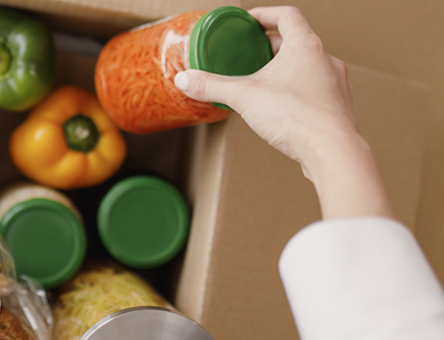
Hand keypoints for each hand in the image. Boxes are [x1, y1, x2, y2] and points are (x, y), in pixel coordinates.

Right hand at [173, 6, 393, 218]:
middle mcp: (326, 60)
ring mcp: (336, 83)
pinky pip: (316, 89)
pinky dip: (298, 90)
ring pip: (309, 65)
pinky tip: (282, 106)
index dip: (266, 14)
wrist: (332, 152)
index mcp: (306, 46)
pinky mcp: (338, 106)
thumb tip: (186, 80)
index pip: (287, 15)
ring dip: (287, 68)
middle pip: (297, 40)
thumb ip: (212, 86)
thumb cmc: (296, 117)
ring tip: (265, 80)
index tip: (250, 21)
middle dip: (271, 45)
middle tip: (250, 53)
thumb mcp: (244, 97)